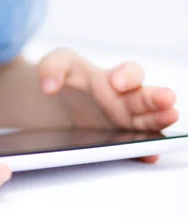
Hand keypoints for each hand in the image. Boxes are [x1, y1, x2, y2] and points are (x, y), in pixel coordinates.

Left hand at [38, 49, 178, 162]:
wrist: (51, 103)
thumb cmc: (61, 78)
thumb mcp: (54, 64)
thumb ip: (51, 67)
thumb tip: (49, 86)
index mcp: (111, 79)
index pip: (130, 73)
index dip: (127, 75)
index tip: (115, 82)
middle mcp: (123, 101)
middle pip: (146, 99)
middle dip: (157, 99)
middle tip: (167, 99)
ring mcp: (122, 124)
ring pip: (147, 123)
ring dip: (159, 123)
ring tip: (169, 119)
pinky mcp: (116, 143)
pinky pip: (134, 148)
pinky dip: (143, 151)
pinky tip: (149, 153)